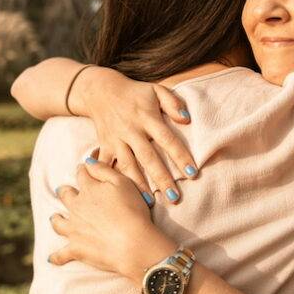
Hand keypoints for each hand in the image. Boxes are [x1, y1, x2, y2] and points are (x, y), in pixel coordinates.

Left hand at [50, 162, 176, 276]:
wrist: (133, 243)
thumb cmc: (132, 211)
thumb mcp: (123, 183)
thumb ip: (103, 170)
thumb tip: (87, 161)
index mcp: (89, 189)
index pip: (82, 174)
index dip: (83, 169)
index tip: (84, 168)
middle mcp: (76, 207)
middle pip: (65, 195)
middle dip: (65, 192)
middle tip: (65, 191)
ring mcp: (73, 229)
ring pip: (58, 222)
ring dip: (57, 219)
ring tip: (56, 218)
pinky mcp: (75, 249)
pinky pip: (60, 255)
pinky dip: (56, 257)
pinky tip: (52, 258)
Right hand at [75, 66, 197, 203]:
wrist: (101, 91)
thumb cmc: (135, 93)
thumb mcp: (156, 90)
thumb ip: (173, 102)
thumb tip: (187, 118)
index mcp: (147, 117)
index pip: (167, 139)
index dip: (180, 156)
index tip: (192, 173)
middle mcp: (131, 131)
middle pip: (148, 158)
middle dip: (162, 178)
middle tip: (174, 197)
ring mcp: (116, 140)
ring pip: (128, 166)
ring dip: (139, 185)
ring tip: (151, 203)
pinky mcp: (104, 146)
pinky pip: (107, 166)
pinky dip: (112, 180)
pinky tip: (120, 195)